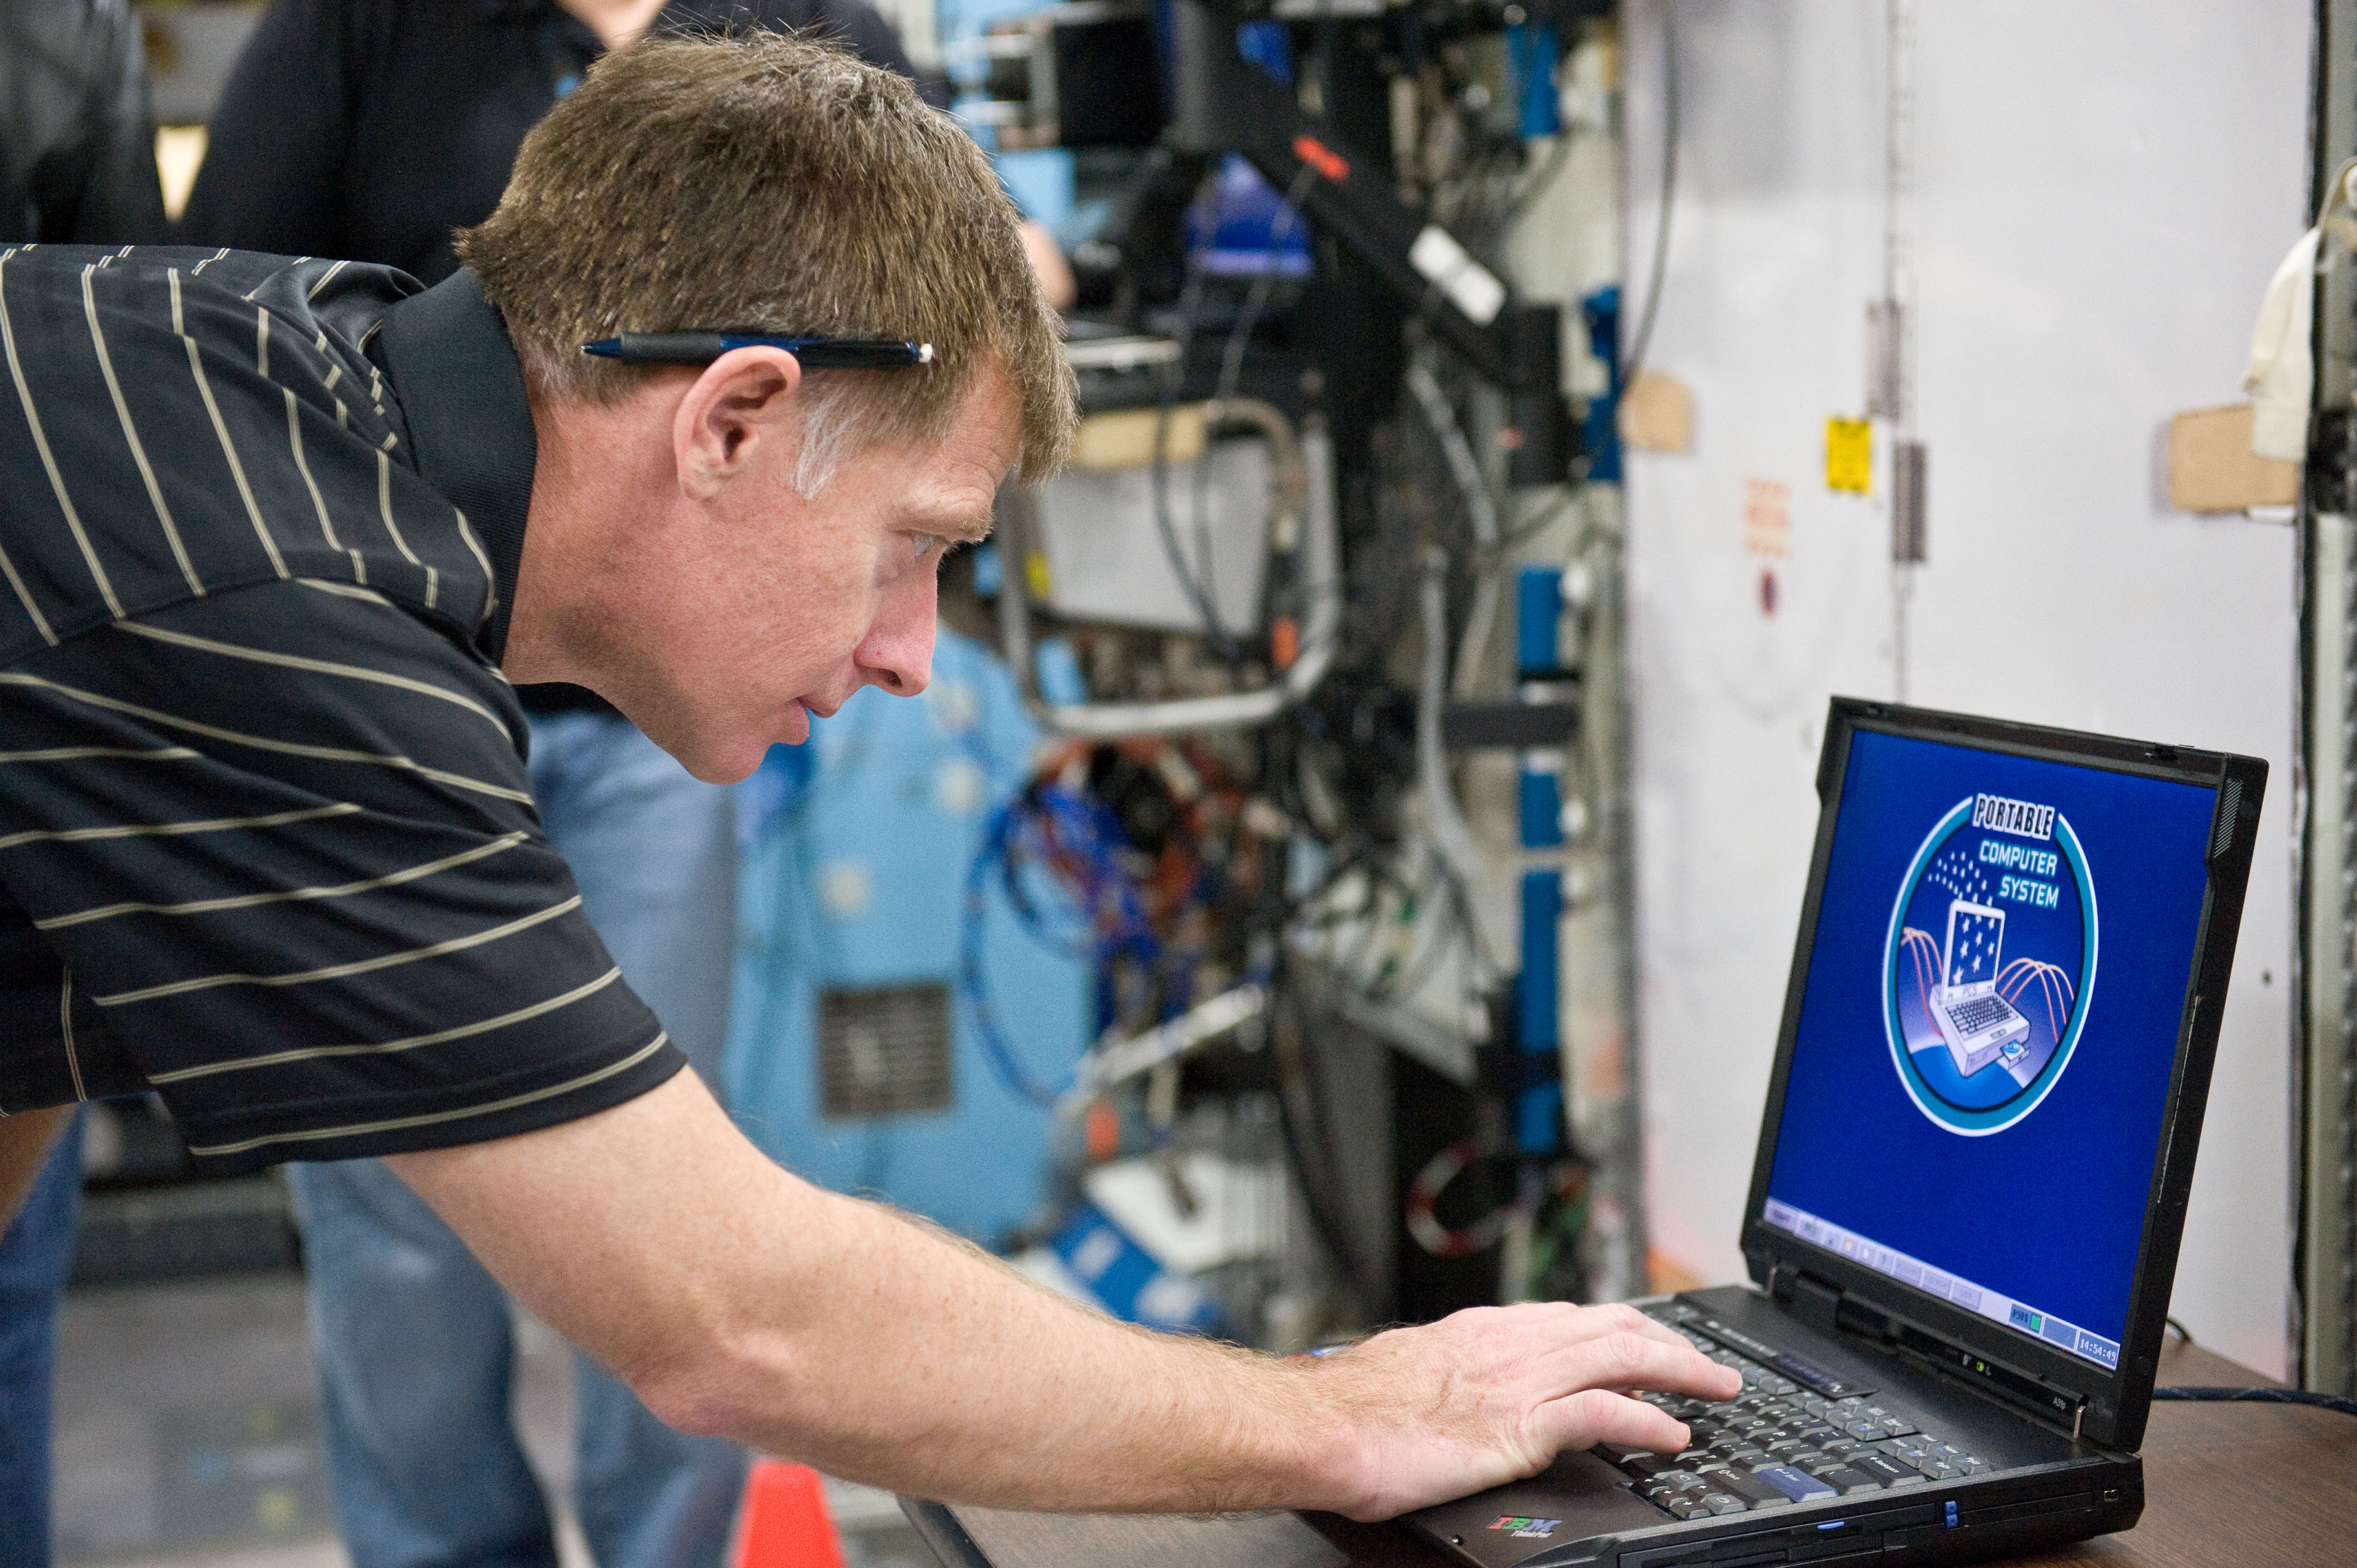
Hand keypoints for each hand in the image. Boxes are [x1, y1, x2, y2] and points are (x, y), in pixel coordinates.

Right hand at [1306, 1301, 1742, 1521]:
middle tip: (1707, 1364)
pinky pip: (1603, 1413)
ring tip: (1717, 1389)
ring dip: (1680, 1370)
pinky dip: (1649, 1420)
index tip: (1653, 1338)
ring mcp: (1518, 1381)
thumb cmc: (1349, 1409)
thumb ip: (1454, 1374)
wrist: (1320, 1427)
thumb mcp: (1413, 1375)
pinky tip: (1676, 1434)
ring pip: (1622, 1357)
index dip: (1624, 1327)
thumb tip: (1469, 1390)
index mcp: (1483, 1331)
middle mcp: (1509, 1344)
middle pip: (1612, 1326)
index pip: (1572, 1317)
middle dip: (1669, 1340)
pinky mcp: (1520, 1424)